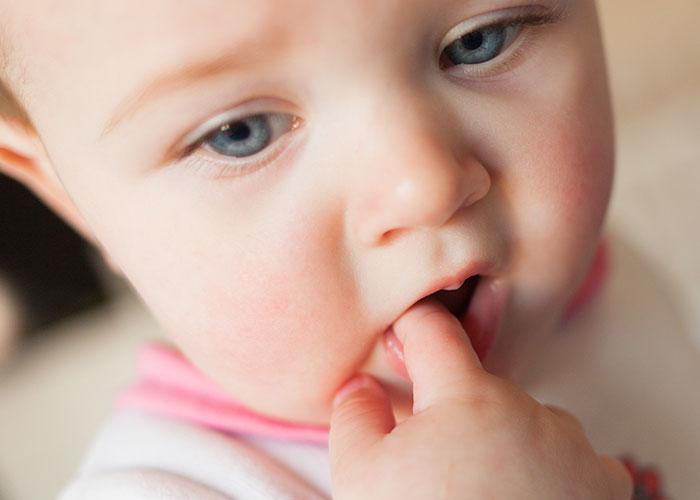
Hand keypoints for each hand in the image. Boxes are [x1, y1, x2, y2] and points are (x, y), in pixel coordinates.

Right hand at [329, 299, 632, 498]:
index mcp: (468, 396)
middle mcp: (529, 410)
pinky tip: (525, 497)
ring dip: (504, 438)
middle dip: (453, 409)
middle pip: (480, 387)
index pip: (435, 332)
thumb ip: (355, 414)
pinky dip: (551, 469)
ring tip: (479, 488)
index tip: (405, 334)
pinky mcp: (603, 486)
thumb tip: (361, 386)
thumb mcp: (360, 474)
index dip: (412, 327)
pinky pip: (573, 458)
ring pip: (526, 420)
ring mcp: (572, 448)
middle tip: (431, 457)